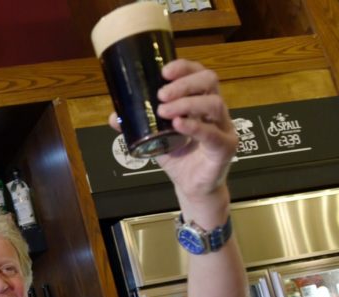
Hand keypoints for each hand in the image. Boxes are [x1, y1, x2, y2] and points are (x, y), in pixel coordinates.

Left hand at [109, 59, 236, 210]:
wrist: (191, 187)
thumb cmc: (178, 158)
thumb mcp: (154, 138)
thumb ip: (137, 126)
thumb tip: (113, 117)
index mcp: (200, 102)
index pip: (198, 74)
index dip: (184, 68)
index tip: (164, 71)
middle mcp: (215, 111)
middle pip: (209, 81)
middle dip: (184, 83)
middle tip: (161, 94)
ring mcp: (223, 128)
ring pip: (214, 104)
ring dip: (187, 103)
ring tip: (164, 111)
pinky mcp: (225, 148)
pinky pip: (213, 134)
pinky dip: (195, 127)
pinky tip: (179, 125)